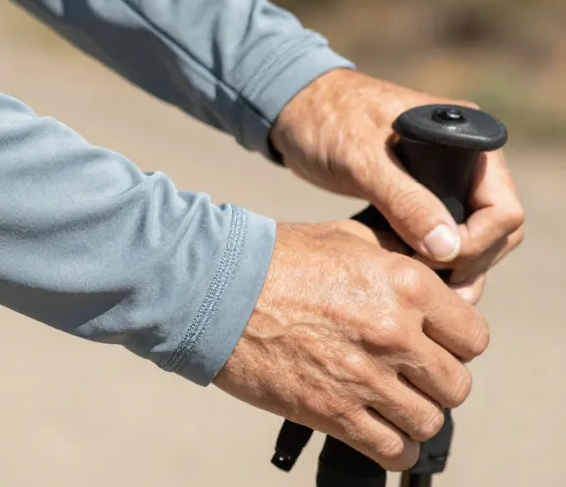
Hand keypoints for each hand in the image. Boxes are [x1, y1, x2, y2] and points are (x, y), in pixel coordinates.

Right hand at [214, 221, 488, 470]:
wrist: (215, 289)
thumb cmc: (274, 259)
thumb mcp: (345, 239)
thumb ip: (397, 260)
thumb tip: (433, 283)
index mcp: (404, 283)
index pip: (473, 335)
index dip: (455, 342)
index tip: (433, 344)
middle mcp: (394, 332)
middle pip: (456, 384)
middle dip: (435, 381)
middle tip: (407, 374)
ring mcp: (366, 376)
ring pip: (429, 421)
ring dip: (413, 415)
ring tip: (388, 402)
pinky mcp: (335, 412)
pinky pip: (393, 450)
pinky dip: (392, 447)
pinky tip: (376, 430)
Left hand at [270, 69, 523, 301]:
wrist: (291, 106)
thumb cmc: (324, 118)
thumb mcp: (360, 157)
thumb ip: (404, 199)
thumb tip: (448, 248)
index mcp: (465, 137)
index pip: (502, 207)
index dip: (476, 243)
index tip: (434, 260)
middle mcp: (466, 158)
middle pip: (494, 229)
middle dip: (468, 263)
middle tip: (431, 292)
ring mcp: (444, 177)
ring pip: (470, 237)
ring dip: (452, 268)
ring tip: (421, 294)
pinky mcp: (419, 193)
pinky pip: (440, 234)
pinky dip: (429, 258)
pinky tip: (406, 277)